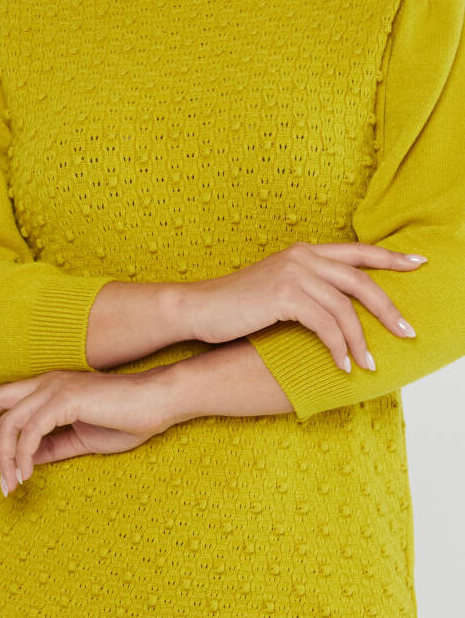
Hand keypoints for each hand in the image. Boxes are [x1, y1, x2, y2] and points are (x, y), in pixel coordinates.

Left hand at [0, 366, 178, 495]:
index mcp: (51, 387)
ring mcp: (56, 388)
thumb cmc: (129, 418)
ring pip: (9, 422)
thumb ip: (54, 446)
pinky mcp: (66, 400)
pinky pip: (30, 431)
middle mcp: (47, 382)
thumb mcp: (82, 438)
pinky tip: (29, 473)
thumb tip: (30, 460)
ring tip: (10, 483)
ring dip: (5, 457)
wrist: (159, 403)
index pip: (3, 396)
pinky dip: (23, 454)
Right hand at [183, 241, 426, 371]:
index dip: (390, 257)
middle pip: (361, 280)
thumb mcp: (276, 289)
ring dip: (361, 340)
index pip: (357, 252)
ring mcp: (293, 273)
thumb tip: (337, 310)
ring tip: (369, 364)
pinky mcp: (284, 296)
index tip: (418, 263)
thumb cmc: (234, 306)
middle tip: (407, 332)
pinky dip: (338, 347)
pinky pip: (325, 324)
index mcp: (304, 252)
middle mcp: (302, 257)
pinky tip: (342, 365)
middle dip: (388, 309)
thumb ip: (307, 289)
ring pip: (346, 307)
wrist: (198, 308)